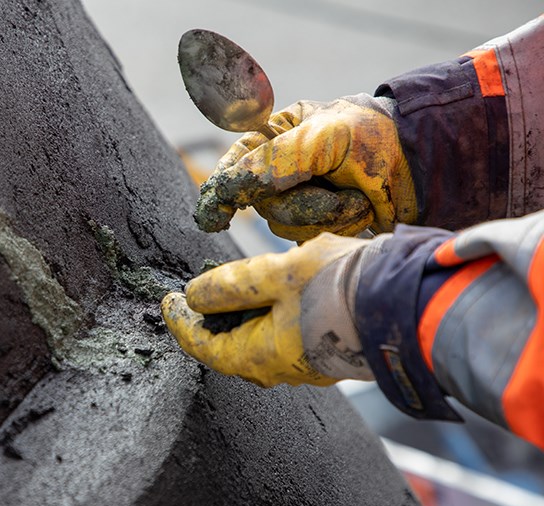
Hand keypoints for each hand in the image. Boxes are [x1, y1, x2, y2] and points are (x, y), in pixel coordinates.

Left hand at [161, 233, 373, 386]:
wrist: (413, 302)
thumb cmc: (342, 287)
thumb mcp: (277, 275)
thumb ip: (231, 285)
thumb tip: (194, 296)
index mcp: (260, 356)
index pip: (203, 346)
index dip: (180, 323)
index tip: (167, 301)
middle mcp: (281, 369)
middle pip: (231, 347)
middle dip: (211, 320)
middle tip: (197, 293)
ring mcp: (308, 363)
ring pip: (260, 341)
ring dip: (243, 315)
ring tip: (235, 286)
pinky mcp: (330, 350)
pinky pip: (287, 336)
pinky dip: (271, 315)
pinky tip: (279, 291)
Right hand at [194, 94, 416, 240]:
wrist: (424, 169)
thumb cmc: (376, 138)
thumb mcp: (326, 137)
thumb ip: (277, 159)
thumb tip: (233, 185)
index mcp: (276, 136)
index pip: (236, 163)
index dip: (221, 190)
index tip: (213, 216)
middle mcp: (281, 169)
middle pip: (261, 202)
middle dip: (301, 203)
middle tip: (339, 193)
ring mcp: (299, 198)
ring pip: (284, 224)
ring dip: (325, 216)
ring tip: (358, 199)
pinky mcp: (318, 225)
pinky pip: (307, 239)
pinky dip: (337, 227)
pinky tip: (360, 210)